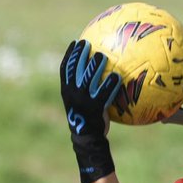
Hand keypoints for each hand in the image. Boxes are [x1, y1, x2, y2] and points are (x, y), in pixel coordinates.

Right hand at [60, 40, 120, 182]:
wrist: (88, 140)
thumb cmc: (87, 120)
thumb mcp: (80, 104)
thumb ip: (83, 90)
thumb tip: (94, 74)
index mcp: (66, 92)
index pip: (64, 69)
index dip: (69, 54)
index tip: (74, 43)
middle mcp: (72, 94)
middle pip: (74, 69)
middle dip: (80, 54)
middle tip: (87, 43)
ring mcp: (83, 101)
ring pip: (88, 78)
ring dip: (94, 65)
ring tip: (102, 56)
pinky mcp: (95, 108)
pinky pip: (104, 93)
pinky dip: (111, 84)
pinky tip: (117, 76)